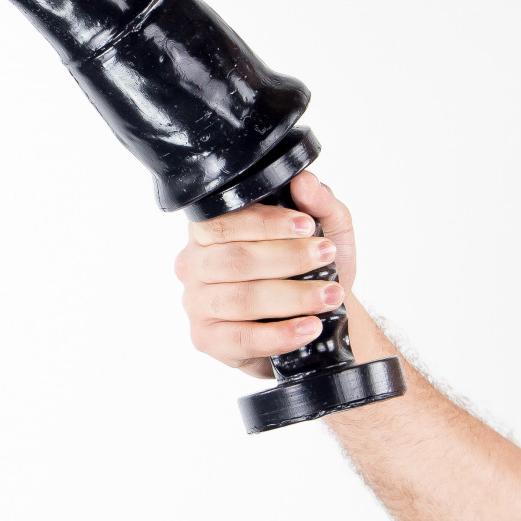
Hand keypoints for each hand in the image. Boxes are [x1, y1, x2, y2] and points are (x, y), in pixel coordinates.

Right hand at [174, 171, 355, 377]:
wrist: (316, 319)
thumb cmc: (310, 269)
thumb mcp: (324, 230)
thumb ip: (317, 202)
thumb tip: (304, 181)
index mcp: (207, 231)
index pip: (224, 220)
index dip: (266, 223)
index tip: (308, 225)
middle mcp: (193, 263)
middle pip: (235, 259)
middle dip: (287, 257)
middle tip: (325, 256)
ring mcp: (196, 303)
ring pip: (242, 298)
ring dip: (291, 297)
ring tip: (328, 295)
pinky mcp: (207, 339)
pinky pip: (243, 338)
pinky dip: (281, 334)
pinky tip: (309, 327)